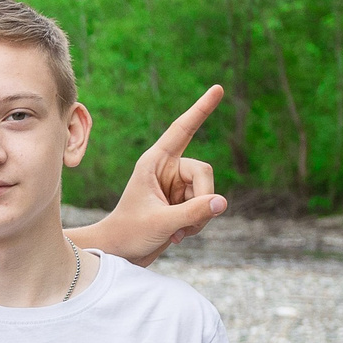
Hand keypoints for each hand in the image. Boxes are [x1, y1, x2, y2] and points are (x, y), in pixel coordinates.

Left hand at [90, 85, 226, 266]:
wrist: (120, 253)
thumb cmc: (129, 234)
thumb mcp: (161, 223)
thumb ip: (193, 213)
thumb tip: (223, 202)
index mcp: (154, 161)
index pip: (182, 129)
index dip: (201, 109)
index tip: (218, 88)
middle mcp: (168, 169)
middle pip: (205, 172)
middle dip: (202, 199)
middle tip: (185, 224)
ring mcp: (177, 186)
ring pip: (209, 193)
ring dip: (199, 217)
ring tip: (175, 232)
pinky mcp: (184, 201)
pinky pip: (207, 207)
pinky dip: (198, 223)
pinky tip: (177, 235)